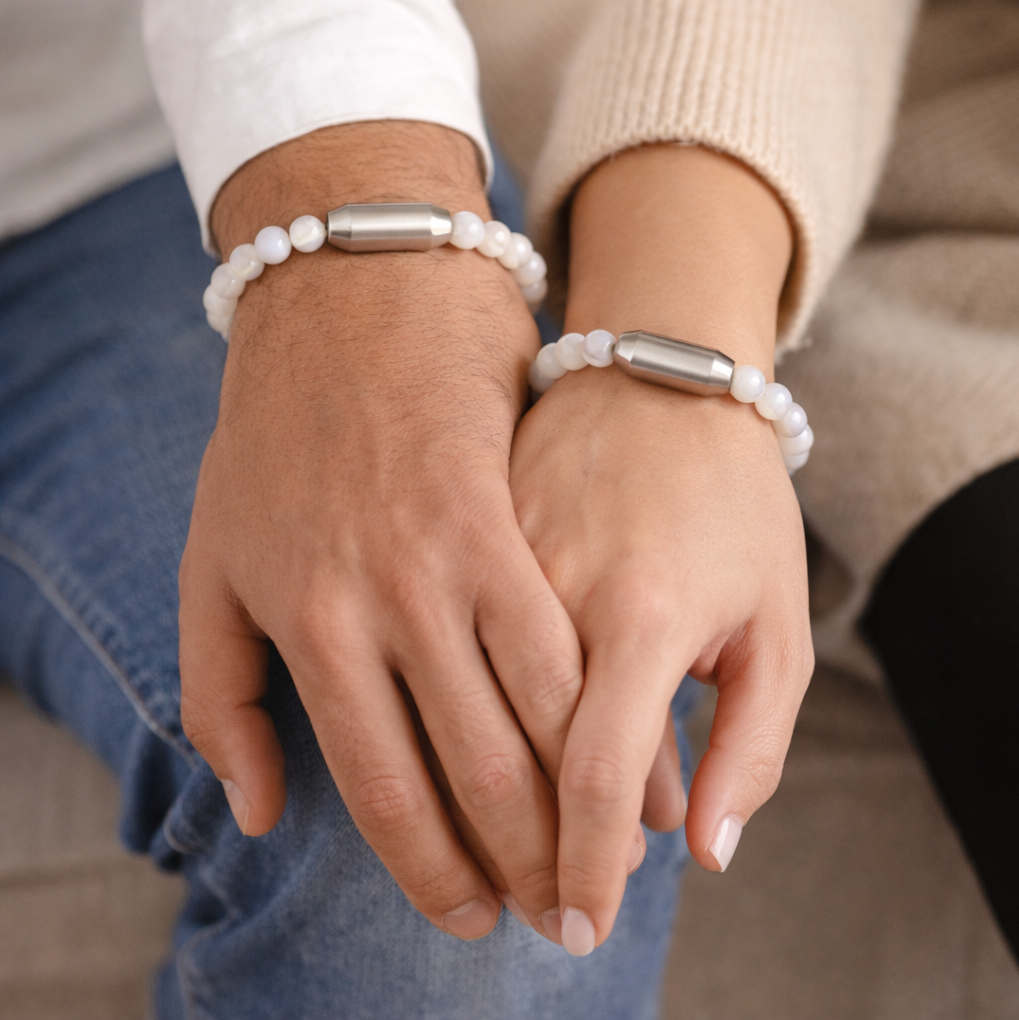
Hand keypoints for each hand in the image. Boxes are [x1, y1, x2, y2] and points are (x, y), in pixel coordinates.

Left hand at [178, 123, 583, 939]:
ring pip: (534, 715)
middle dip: (524, 858)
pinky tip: (625, 751)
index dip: (434, 868)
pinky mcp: (511, 512)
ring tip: (605, 854)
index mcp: (308, 626)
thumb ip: (219, 699)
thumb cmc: (273, 434)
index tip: (471, 912)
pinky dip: (601, 709)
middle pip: (471, 769)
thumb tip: (258, 813)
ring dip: (579, 803)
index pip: (383, 788)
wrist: (349, 293)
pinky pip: (566, 635)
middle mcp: (383, 603)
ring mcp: (452, 555)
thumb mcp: (208, 562)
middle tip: (557, 910)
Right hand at [509, 145, 813, 953]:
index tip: (580, 919)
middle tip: (527, 904)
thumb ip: (751, 743)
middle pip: (511, 762)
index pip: (599, 777)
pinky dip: (451, 720)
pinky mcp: (445, 542)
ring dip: (474, 800)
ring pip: (457, 716)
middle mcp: (544, 587)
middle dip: (519, 854)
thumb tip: (704, 851)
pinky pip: (435, 651)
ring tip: (490, 856)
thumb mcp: (777, 619)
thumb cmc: (728, 497)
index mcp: (642, 609)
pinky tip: (462, 759)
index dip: (587, 866)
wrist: (652, 371)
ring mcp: (477, 559)